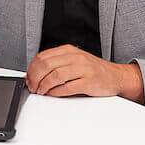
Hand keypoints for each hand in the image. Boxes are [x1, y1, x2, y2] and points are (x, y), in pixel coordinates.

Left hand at [25, 44, 143, 101]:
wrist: (116, 76)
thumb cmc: (92, 70)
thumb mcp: (73, 61)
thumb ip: (55, 65)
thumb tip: (33, 75)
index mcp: (69, 50)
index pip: (43, 57)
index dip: (32, 69)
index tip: (28, 78)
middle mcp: (76, 57)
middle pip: (46, 65)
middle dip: (35, 78)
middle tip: (33, 87)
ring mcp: (83, 69)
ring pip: (55, 75)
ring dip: (44, 86)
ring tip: (41, 91)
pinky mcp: (89, 82)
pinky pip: (67, 87)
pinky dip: (56, 92)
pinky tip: (53, 94)